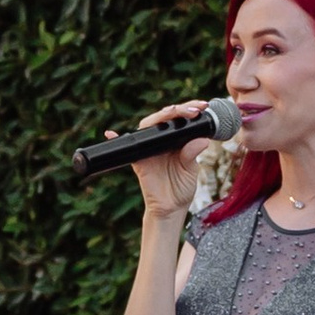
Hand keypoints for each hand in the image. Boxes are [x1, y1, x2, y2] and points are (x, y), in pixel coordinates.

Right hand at [115, 101, 221, 223]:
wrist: (171, 208)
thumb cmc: (181, 188)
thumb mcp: (190, 169)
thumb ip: (192, 154)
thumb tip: (202, 140)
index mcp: (176, 140)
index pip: (181, 119)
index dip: (190, 109)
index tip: (203, 106)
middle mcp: (162, 140)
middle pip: (165, 117)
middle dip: (178, 109)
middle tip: (193, 109)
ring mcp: (149, 149)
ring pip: (149, 126)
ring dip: (159, 117)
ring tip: (172, 110)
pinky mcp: (139, 160)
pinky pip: (127, 147)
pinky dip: (116, 138)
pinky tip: (111, 133)